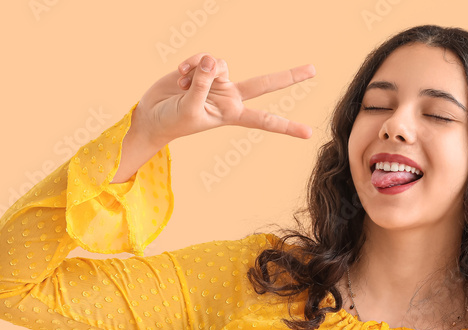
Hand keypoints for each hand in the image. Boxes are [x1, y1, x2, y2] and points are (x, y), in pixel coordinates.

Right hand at [132, 53, 315, 145]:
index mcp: (232, 114)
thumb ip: (203, 84)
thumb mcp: (189, 109)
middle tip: (314, 70)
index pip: (264, 120)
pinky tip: (181, 75)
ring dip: (201, 71)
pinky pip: (204, 58)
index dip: (286, 126)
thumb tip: (213, 60)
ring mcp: (218, 81)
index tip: (308, 133)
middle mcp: (230, 97)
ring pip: (221, 64)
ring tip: (184, 84)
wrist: (153, 115)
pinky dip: (192, 64)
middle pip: (265, 84)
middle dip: (289, 77)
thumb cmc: (173, 122)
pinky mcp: (204, 69)